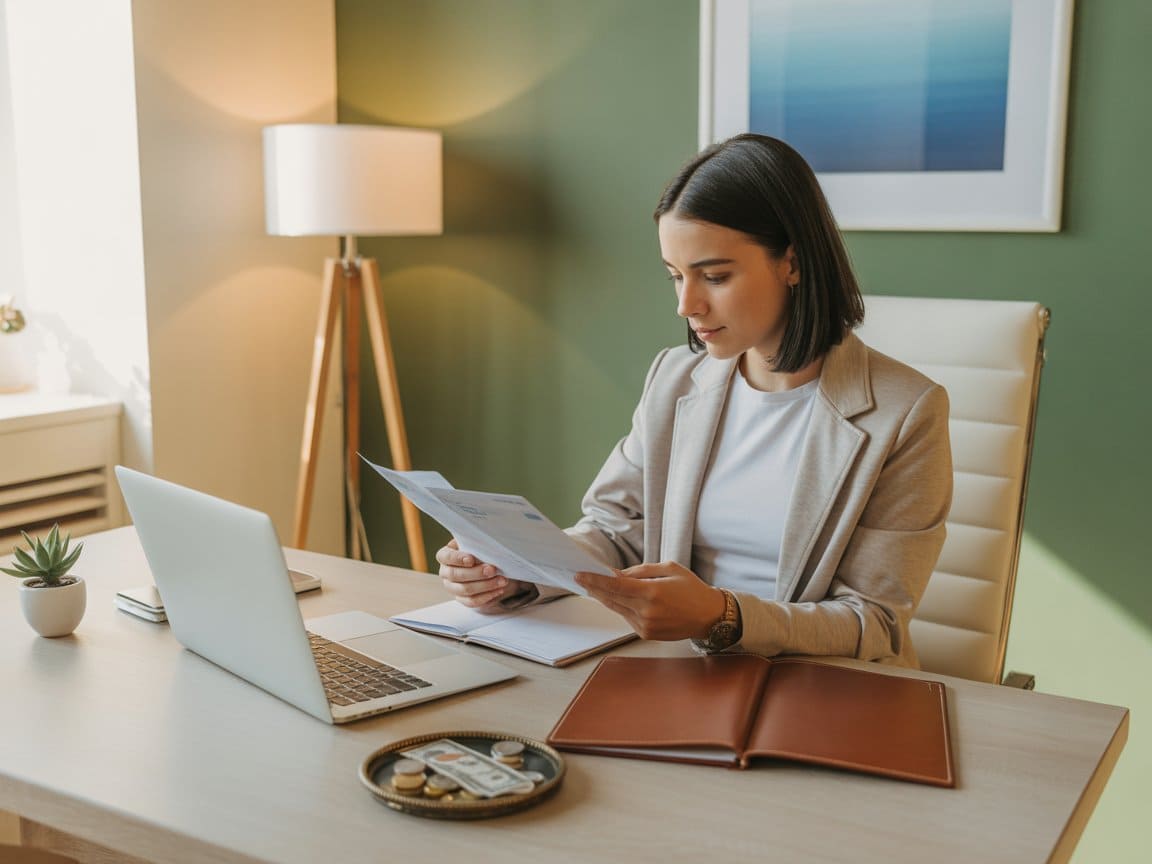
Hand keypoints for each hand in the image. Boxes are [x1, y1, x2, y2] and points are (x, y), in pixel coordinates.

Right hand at [436, 539, 525, 611]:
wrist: (485, 566)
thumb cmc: (478, 551)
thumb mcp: (476, 544)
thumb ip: (476, 544)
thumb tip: (487, 545)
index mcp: (445, 555)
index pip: (445, 557)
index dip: (457, 558)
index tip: (471, 559)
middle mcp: (445, 572)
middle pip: (456, 575)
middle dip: (476, 573)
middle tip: (492, 570)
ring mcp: (452, 588)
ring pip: (465, 590)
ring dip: (485, 586)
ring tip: (502, 580)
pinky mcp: (462, 599)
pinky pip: (472, 601)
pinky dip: (487, 596)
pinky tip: (499, 590)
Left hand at [574, 561, 725, 640]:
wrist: (709, 616)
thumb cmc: (691, 589)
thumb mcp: (669, 568)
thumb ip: (640, 571)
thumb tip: (617, 574)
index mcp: (652, 592)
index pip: (615, 585)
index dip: (595, 580)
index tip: (580, 574)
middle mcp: (647, 611)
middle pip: (611, 598)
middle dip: (594, 588)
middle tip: (581, 579)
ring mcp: (646, 625)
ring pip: (617, 609)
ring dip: (605, 598)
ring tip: (593, 586)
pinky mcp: (647, 634)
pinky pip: (626, 618)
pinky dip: (620, 607)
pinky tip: (614, 599)